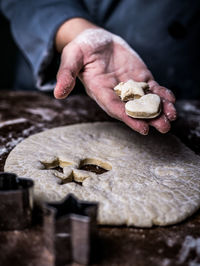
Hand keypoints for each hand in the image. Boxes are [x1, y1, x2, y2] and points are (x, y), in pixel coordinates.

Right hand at [54, 27, 175, 134]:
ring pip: (146, 101)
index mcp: (99, 91)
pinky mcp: (140, 78)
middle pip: (133, 109)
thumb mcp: (71, 57)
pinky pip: (152, 88)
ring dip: (160, 109)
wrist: (96, 41)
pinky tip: (171, 99)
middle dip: (149, 118)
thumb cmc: (81, 49)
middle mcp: (116, 93)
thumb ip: (66, 74)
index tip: (142, 128)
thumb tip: (57, 93)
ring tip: (172, 116)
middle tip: (164, 127)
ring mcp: (130, 86)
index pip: (114, 108)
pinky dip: (162, 94)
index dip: (127, 118)